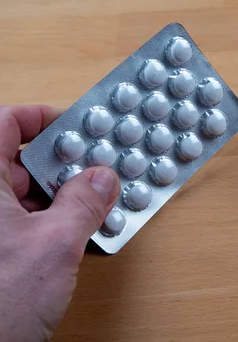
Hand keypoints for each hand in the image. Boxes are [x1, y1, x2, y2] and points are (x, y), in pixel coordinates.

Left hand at [0, 105, 119, 341]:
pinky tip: (75, 233)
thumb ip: (83, 203)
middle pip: (17, 161)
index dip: (41, 119)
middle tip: (97, 174)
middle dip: (62, 166)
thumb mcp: (54, 245)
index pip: (4, 123)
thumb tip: (102, 178)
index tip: (75, 128)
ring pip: (21, 194)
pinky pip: (20, 223)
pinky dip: (48, 223)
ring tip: (93, 207)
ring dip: (59, 199)